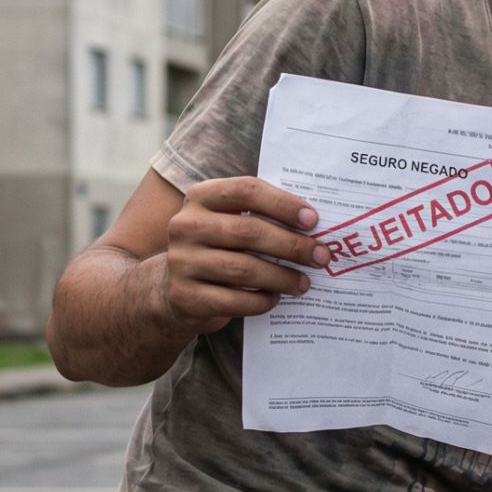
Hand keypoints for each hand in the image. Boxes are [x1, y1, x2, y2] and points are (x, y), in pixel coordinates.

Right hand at [155, 177, 330, 333]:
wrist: (172, 288)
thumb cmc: (215, 248)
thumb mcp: (226, 222)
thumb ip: (259, 215)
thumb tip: (312, 226)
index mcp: (200, 197)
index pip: (246, 190)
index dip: (283, 204)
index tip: (312, 220)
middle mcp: (186, 226)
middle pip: (249, 231)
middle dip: (292, 245)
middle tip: (320, 256)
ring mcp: (181, 262)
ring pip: (243, 269)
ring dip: (281, 277)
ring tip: (303, 282)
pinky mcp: (185, 297)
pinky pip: (232, 300)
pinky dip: (259, 301)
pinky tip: (274, 299)